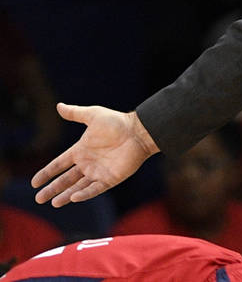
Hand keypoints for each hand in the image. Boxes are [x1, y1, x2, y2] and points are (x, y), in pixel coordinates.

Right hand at [32, 103, 158, 206]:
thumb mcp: (93, 116)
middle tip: (39, 199)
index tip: (35, 182)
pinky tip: (73, 198)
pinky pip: (95, 189)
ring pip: (78, 187)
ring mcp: (99, 172)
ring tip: (54, 203)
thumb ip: (75, 113)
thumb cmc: (117, 122)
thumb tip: (58, 106)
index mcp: (81, 150)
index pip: (60, 164)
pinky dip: (84, 194)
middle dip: (52, 189)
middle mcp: (88, 163)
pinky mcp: (110, 178)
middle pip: (66, 179)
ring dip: (66, 195)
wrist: (138, 131)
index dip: (47, 173)